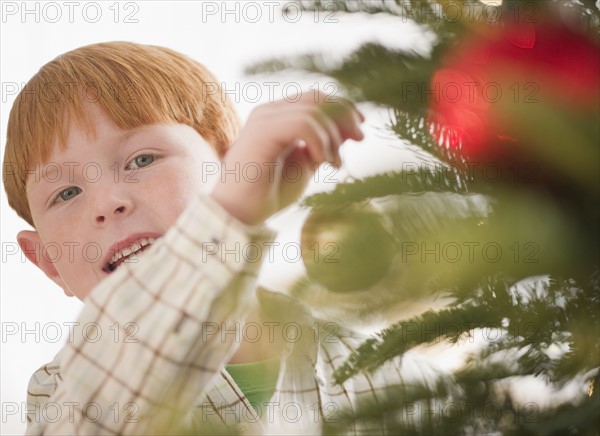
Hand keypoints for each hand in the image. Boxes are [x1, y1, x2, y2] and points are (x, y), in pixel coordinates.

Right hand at [211, 91, 364, 224]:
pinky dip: (319, 142)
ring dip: (332, 137)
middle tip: (360, 138)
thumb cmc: (269, 192)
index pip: (315, 98)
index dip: (342, 108)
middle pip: (317, 98)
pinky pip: (303, 124)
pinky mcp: (262, 131)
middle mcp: (270, 112)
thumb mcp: (306, 164)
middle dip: (344, 116)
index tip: (361, 127)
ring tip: (333, 163)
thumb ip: (324, 145)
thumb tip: (351, 129)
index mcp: (278, 117)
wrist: (240, 213)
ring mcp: (265, 119)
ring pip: (314, 110)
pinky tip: (320, 161)